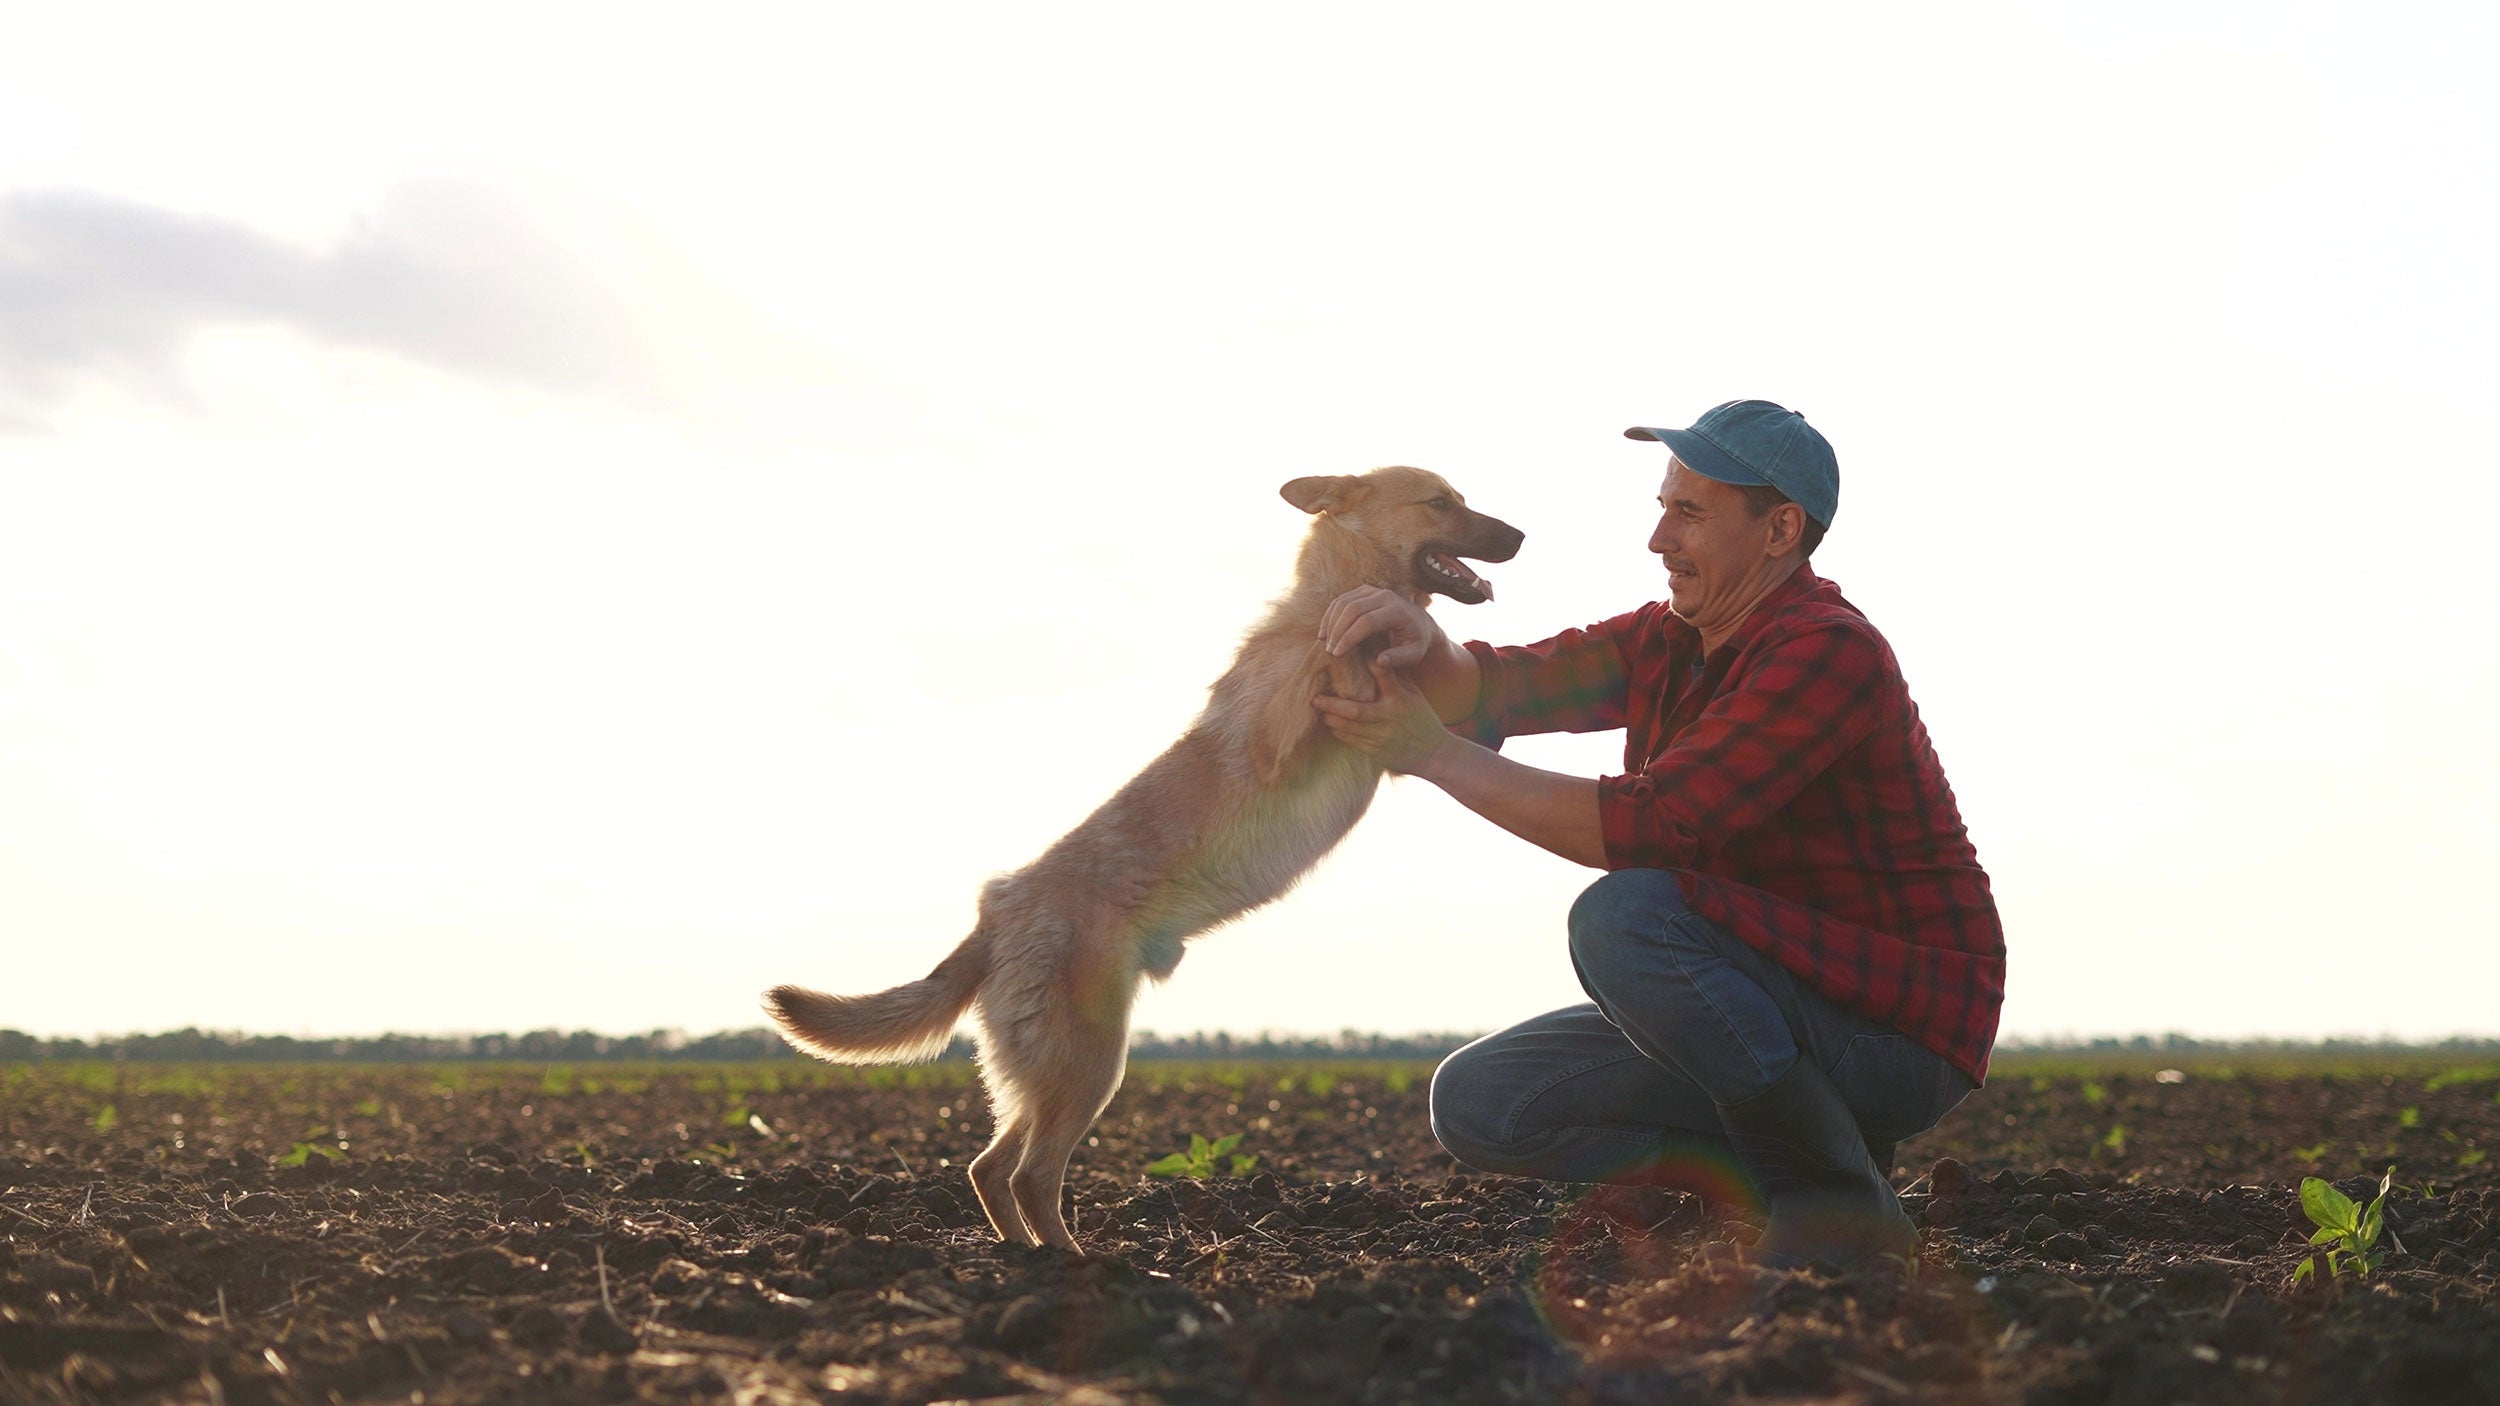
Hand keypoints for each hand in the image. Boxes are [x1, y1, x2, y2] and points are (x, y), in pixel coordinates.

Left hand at [1312, 658, 1455, 775]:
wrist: (1434, 753)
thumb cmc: (1422, 718)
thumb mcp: (1414, 695)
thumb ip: (1396, 677)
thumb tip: (1377, 653)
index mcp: (1400, 699)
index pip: (1383, 676)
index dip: (1367, 664)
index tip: (1348, 653)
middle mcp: (1389, 717)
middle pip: (1356, 710)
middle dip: (1332, 705)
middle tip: (1315, 698)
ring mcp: (1380, 736)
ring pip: (1348, 728)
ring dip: (1330, 719)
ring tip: (1317, 710)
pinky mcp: (1375, 751)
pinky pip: (1350, 741)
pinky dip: (1337, 732)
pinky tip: (1328, 723)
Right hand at [1318, 586, 1441, 668]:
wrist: (1420, 623)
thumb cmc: (1416, 643)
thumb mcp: (1414, 654)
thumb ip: (1398, 658)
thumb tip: (1379, 661)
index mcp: (1397, 611)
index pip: (1367, 622)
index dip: (1349, 638)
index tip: (1337, 655)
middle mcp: (1385, 596)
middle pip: (1352, 609)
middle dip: (1337, 631)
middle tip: (1329, 651)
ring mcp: (1373, 590)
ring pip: (1343, 602)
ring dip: (1331, 623)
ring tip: (1325, 643)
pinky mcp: (1364, 590)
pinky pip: (1342, 600)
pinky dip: (1330, 615)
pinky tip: (1325, 632)